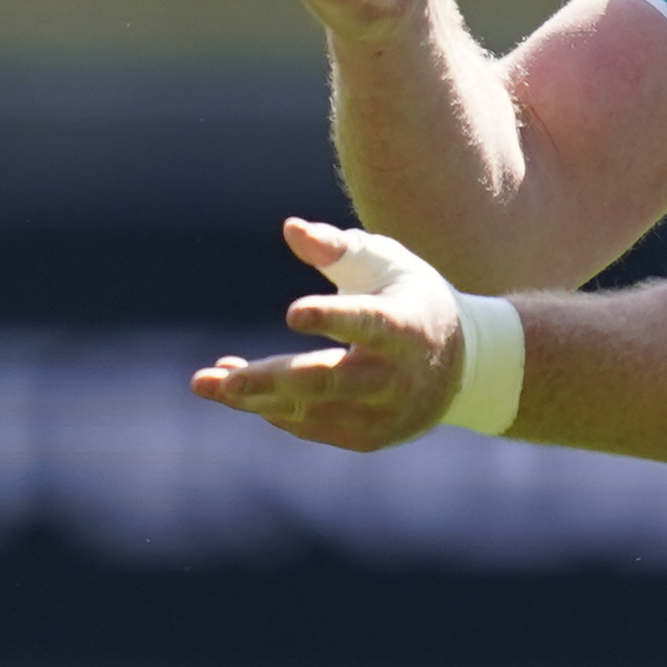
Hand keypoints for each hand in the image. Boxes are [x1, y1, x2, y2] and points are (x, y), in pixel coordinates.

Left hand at [190, 218, 461, 450]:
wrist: (461, 366)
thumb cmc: (409, 298)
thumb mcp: (383, 262)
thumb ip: (337, 248)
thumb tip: (290, 228)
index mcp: (406, 326)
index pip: (368, 322)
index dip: (333, 319)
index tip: (292, 314)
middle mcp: (395, 377)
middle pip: (327, 380)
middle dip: (270, 380)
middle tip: (221, 379)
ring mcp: (381, 414)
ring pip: (309, 410)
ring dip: (255, 397)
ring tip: (205, 382)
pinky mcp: (365, 437)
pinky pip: (309, 425)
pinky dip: (270, 408)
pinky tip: (235, 388)